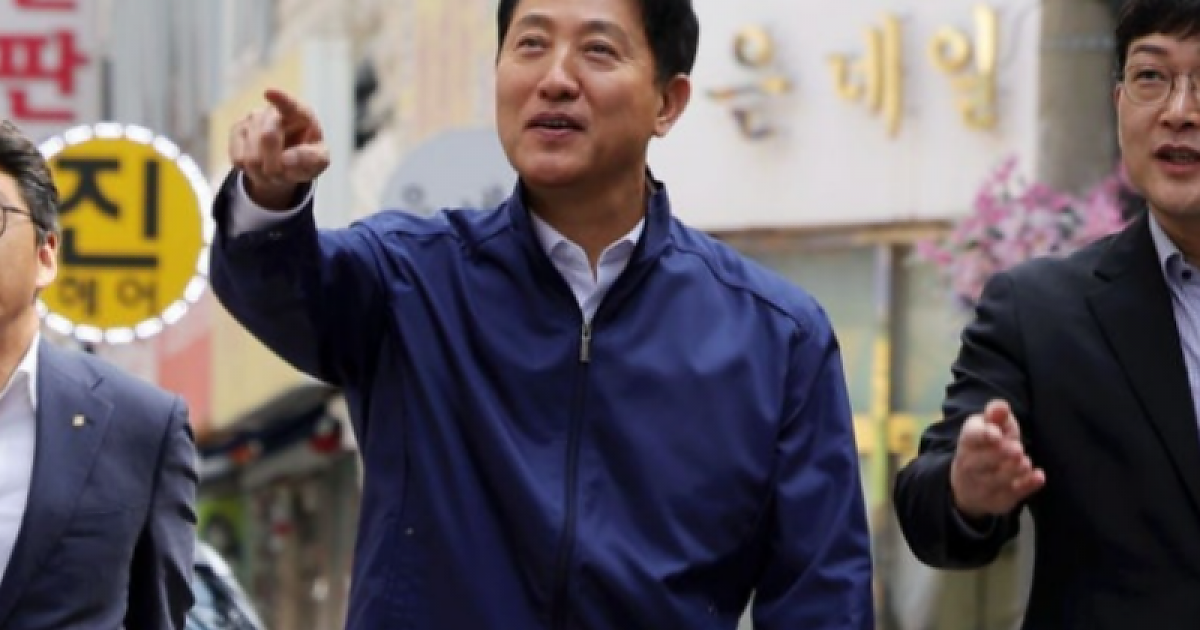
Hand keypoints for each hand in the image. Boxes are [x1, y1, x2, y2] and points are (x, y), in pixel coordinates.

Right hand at [229, 89, 328, 209]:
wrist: (286, 161)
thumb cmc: (307, 156)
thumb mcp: (319, 161)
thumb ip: (311, 159)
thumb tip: (286, 159)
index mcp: (301, 113)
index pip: (290, 105)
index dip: (280, 98)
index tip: (269, 92)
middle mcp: (274, 111)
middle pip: (268, 138)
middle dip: (275, 166)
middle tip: (282, 176)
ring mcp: (253, 118)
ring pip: (251, 155)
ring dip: (264, 173)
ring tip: (273, 173)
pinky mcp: (236, 130)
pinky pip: (238, 158)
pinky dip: (250, 172)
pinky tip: (259, 168)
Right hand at [950, 399, 1044, 518]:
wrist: (969, 485)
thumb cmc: (986, 447)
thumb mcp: (990, 426)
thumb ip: (996, 414)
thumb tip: (1001, 407)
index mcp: (968, 441)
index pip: (971, 437)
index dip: (983, 435)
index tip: (996, 434)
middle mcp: (970, 464)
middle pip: (980, 461)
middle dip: (999, 455)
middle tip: (1016, 449)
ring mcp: (982, 485)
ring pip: (996, 480)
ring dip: (1012, 471)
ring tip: (1024, 462)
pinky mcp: (999, 501)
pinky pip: (1013, 495)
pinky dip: (1027, 487)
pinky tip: (1038, 477)